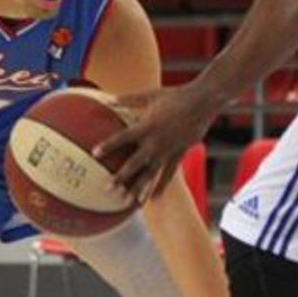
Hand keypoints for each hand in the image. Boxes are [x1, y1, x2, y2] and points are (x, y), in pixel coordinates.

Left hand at [94, 84, 217, 203]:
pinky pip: (168, 174)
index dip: (108, 145)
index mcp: (146, 126)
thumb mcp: (149, 95)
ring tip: (127, 201)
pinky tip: (152, 198)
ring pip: (150, 174)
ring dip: (138, 188)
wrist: (203, 102)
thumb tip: (108, 99)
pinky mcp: (179, 154)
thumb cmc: (174, 95)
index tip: (95, 154)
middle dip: (120, 177)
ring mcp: (168, 151)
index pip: (122, 138)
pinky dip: (160, 186)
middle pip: (134, 163)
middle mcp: (156, 142)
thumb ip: (128, 100)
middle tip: (107, 188)